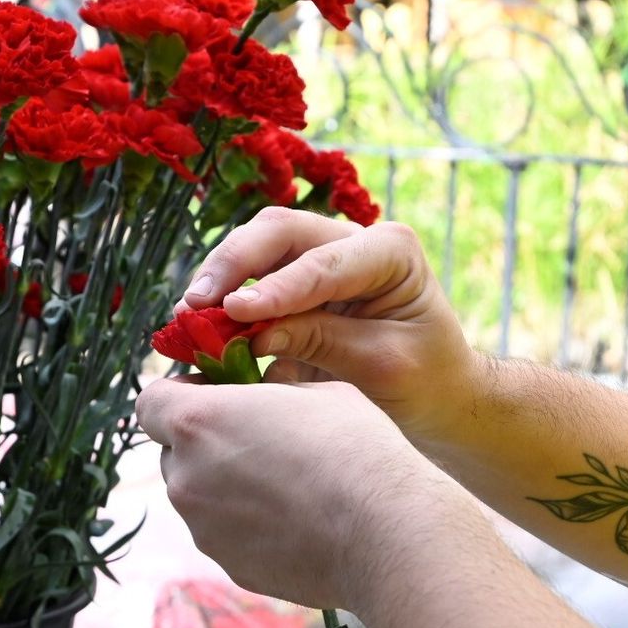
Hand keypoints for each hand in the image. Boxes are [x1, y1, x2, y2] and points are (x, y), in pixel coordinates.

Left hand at [134, 376, 470, 610]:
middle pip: (175, 454)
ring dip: (228, 487)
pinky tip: (298, 520)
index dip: (180, 395)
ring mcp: (205, 530)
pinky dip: (251, 526)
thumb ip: (269, 394)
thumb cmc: (354, 449)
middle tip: (259, 439)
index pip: (151, 402)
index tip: (217, 395)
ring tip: (288, 485)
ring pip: (200, 498)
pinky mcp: (231, 567)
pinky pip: (228, 536)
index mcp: (198, 423)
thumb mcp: (315, 391)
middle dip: (206, 444)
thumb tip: (265, 400)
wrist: (386, 530)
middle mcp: (187, 479)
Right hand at [178, 206, 477, 444]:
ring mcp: (321, 257)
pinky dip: (224, 306)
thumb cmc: (426, 379)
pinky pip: (250, 283)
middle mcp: (353, 240)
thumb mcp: (382, 366)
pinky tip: (198, 334)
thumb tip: (253, 334)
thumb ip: (322, 343)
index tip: (235, 310)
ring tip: (188, 318)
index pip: (324, 263)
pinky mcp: (295, 285)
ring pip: (257, 248)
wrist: (438, 395)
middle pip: (280, 232)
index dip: (276, 287)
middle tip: (195, 304)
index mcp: (391, 250)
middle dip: (233, 264)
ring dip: (220, 280)